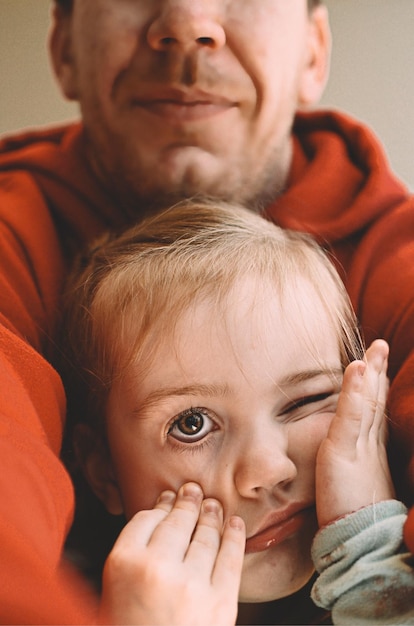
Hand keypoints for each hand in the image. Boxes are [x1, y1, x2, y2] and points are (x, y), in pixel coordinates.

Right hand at [99, 482, 244, 624]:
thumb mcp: (111, 591)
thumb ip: (131, 554)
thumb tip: (159, 514)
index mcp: (123, 563)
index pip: (146, 518)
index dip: (160, 505)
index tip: (168, 497)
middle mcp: (157, 566)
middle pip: (178, 520)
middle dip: (187, 501)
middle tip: (193, 490)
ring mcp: (192, 583)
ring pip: (205, 534)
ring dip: (211, 514)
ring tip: (213, 504)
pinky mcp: (220, 602)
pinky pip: (230, 557)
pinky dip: (235, 535)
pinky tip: (235, 522)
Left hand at [316, 339, 394, 527]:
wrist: (358, 541)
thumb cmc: (352, 516)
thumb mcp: (351, 483)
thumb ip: (348, 465)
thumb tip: (342, 459)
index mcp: (370, 449)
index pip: (374, 410)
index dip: (376, 386)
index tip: (376, 363)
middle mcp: (369, 444)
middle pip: (375, 400)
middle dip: (378, 371)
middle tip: (381, 345)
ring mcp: (360, 446)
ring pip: (367, 402)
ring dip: (371, 372)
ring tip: (375, 348)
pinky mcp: (345, 451)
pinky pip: (350, 414)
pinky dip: (354, 390)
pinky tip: (357, 367)